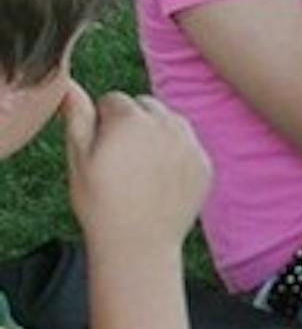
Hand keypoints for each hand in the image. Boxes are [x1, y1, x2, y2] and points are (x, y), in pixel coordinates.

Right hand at [61, 83, 210, 255]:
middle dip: (131, 123)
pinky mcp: (204, 162)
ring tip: (139, 169)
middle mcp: (167, 124)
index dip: (101, 123)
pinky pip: (187, 144)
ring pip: (169, 122)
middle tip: (119, 159)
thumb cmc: (100, 203)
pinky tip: (159, 180)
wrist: (138, 244)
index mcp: (131, 119)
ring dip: (155, 134)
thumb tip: (69, 84)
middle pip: (145, 106)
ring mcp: (190, 143)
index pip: (113, 100)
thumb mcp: (79, 159)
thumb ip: (77, 116)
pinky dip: (175, 154)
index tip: (99, 150)